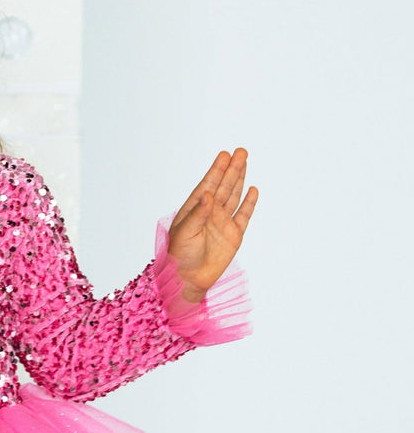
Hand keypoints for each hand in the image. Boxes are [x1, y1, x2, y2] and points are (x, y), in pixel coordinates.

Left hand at [167, 148, 258, 300]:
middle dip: (232, 169)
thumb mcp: (184, 233)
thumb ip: (198, 213)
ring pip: (233, 196)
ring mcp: (222, 223)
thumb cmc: (179, 256)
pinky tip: (252, 189)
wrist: (188, 280)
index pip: (208, 185)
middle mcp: (209, 213)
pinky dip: (248, 203)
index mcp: (195, 210)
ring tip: (245, 162)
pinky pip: (243, 215)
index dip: (216, 170)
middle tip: (240, 152)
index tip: (224, 155)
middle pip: (223, 186)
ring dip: (239, 180)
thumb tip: (209, 194)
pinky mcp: (233, 235)